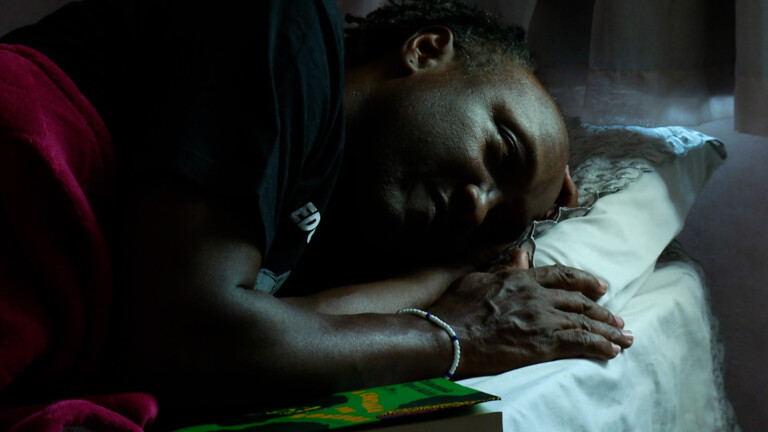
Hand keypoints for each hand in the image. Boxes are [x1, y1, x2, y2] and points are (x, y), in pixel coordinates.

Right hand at [428, 251, 632, 377]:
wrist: (448, 335)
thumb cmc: (456, 308)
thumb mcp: (478, 279)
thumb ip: (504, 269)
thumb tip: (522, 256)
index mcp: (521, 279)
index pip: (562, 275)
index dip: (585, 280)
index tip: (601, 286)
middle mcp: (537, 296)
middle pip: (579, 301)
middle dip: (602, 311)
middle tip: (618, 319)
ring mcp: (541, 319)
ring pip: (585, 323)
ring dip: (608, 331)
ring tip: (624, 337)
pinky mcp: (542, 344)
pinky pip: (580, 343)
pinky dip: (599, 346)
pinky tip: (611, 351)